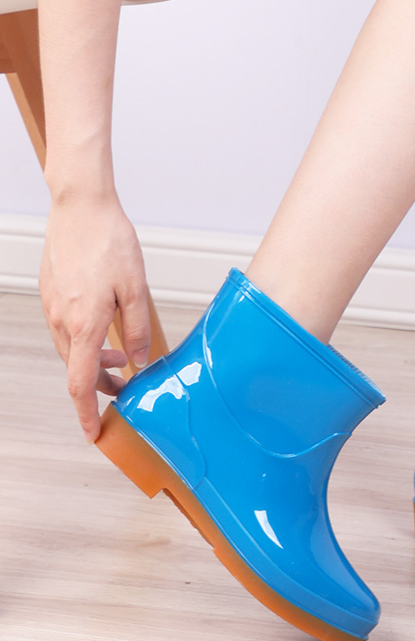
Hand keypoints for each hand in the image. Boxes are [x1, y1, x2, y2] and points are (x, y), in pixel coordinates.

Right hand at [40, 193, 149, 443]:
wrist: (81, 207)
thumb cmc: (111, 242)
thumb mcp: (136, 288)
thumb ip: (138, 329)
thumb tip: (138, 361)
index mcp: (84, 324)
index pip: (82, 384)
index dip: (87, 413)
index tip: (94, 433)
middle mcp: (62, 320)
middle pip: (77, 370)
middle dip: (100, 385)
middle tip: (125, 388)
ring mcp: (52, 307)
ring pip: (71, 349)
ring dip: (95, 360)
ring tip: (122, 354)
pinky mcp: (51, 293)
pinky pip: (66, 329)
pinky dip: (85, 340)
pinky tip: (105, 326)